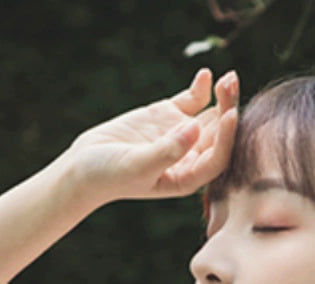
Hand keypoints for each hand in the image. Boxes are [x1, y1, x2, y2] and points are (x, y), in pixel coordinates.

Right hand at [65, 65, 238, 207]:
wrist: (85, 165)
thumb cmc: (109, 175)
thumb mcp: (137, 166)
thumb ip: (167, 151)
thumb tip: (195, 129)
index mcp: (186, 178)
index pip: (216, 159)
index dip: (226, 139)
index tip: (229, 114)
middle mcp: (189, 157)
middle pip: (218, 134)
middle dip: (228, 110)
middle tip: (230, 85)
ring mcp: (181, 135)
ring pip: (211, 115)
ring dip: (221, 97)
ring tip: (228, 78)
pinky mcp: (169, 116)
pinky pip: (193, 100)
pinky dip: (201, 88)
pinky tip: (205, 75)